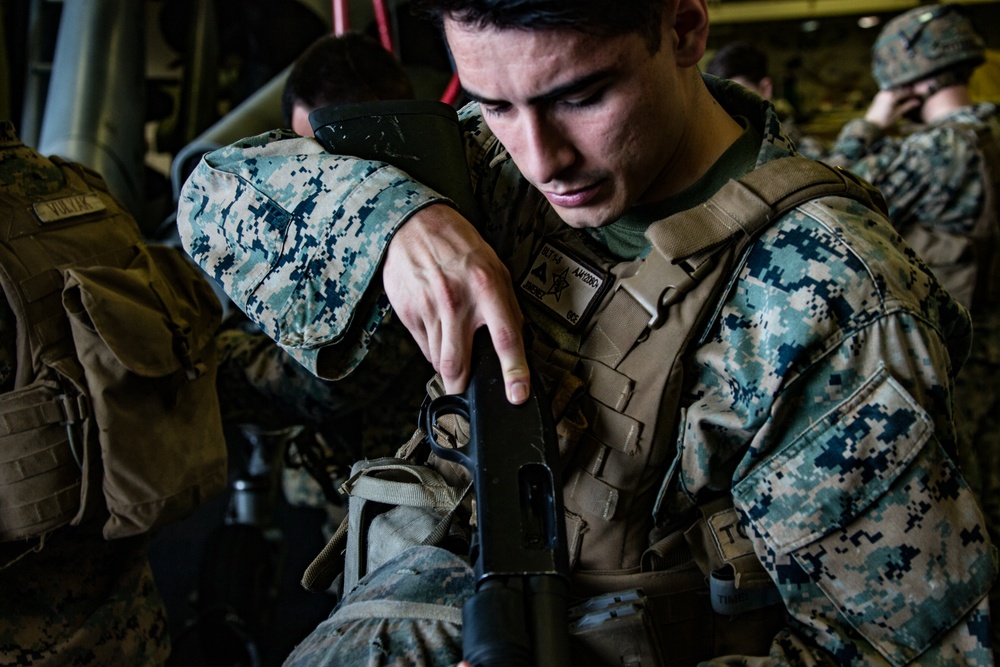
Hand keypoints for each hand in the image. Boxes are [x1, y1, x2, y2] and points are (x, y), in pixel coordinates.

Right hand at [383, 203, 529, 402]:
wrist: (413, 224)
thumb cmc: (457, 244)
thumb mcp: (494, 266)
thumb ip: (507, 304)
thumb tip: (519, 339)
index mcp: (486, 288)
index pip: (505, 339)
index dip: (514, 372)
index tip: (517, 395)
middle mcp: (457, 302)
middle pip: (458, 365)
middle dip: (462, 387)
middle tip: (468, 391)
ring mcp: (429, 309)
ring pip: (438, 360)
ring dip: (447, 366)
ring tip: (453, 352)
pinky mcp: (408, 313)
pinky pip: (423, 346)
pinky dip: (433, 348)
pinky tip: (437, 330)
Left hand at [863, 88, 920, 129]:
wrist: (870, 126)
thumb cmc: (884, 122)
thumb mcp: (897, 114)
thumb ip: (907, 106)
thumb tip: (917, 101)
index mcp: (892, 96)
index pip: (906, 92)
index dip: (914, 93)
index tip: (920, 94)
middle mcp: (886, 93)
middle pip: (901, 89)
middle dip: (908, 90)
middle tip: (916, 93)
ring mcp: (881, 94)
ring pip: (895, 89)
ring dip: (902, 91)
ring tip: (909, 94)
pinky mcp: (878, 96)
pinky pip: (889, 92)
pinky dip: (895, 93)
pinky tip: (900, 97)